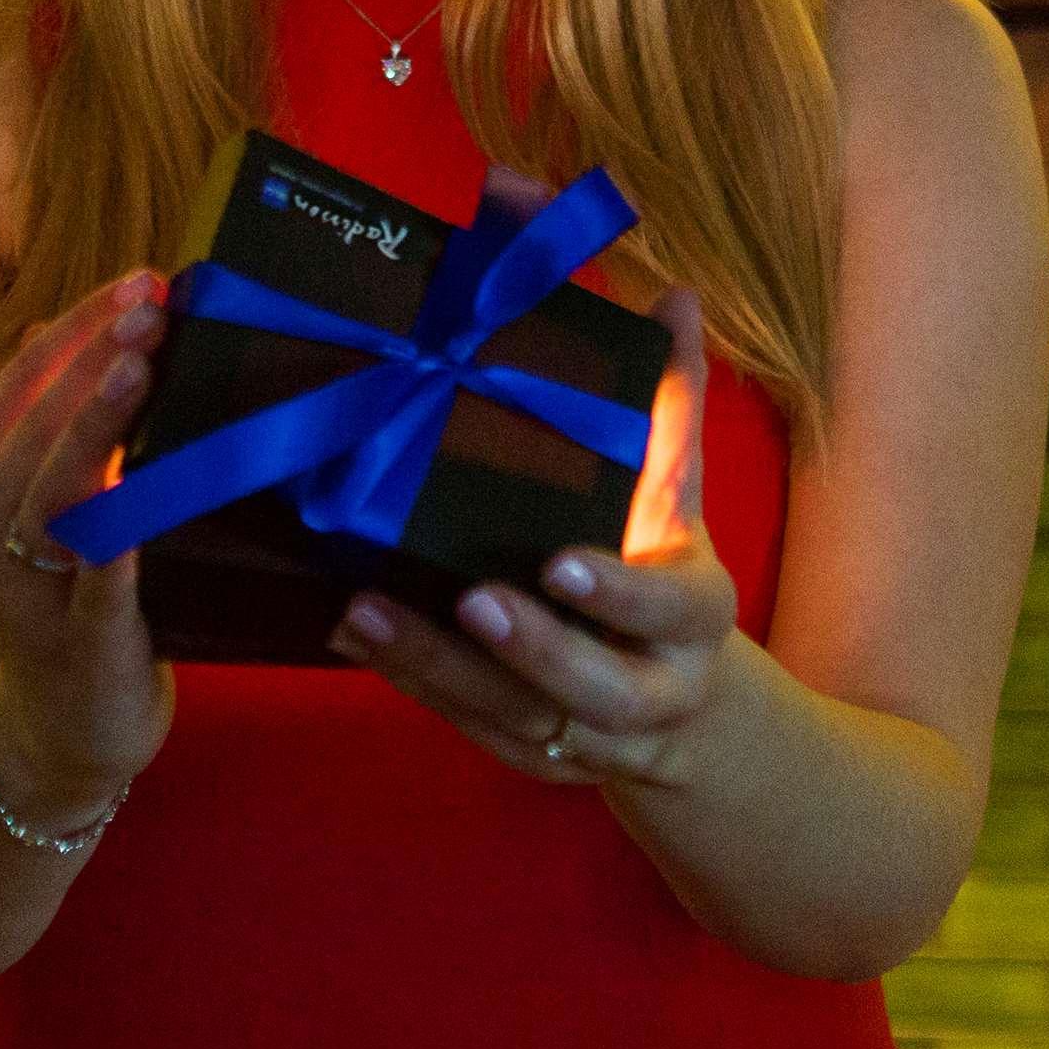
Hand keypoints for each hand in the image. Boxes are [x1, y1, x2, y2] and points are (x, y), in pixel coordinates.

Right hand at [0, 263, 178, 820]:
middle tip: (153, 304)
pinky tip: (141, 501)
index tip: (142, 280)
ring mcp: (19, 586)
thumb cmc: (72, 588)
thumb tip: (106, 322)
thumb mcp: (52, 498)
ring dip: (96, 425)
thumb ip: (68, 423)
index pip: (23, 380)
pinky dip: (114, 543)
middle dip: (96, 358)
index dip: (80, 325)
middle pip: (37, 425)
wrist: (66, 725)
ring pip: (54, 492)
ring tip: (142, 366)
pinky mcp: (74, 639)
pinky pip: (95, 580)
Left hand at [324, 164, 738, 788]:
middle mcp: (648, 688)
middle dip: (532, 649)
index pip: (666, 607)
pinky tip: (354, 633)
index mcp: (694, 618)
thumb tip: (674, 297)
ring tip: (365, 609)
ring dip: (438, 665)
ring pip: (514, 714)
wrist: (683, 705)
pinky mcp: (525, 751)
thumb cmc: (664, 568)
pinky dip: (411, 680)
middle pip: (593, 686)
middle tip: (470, 598)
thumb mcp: (676, 496)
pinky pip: (466, 723)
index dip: (617, 592)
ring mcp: (584, 733)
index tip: (558, 561)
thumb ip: (669, 405)